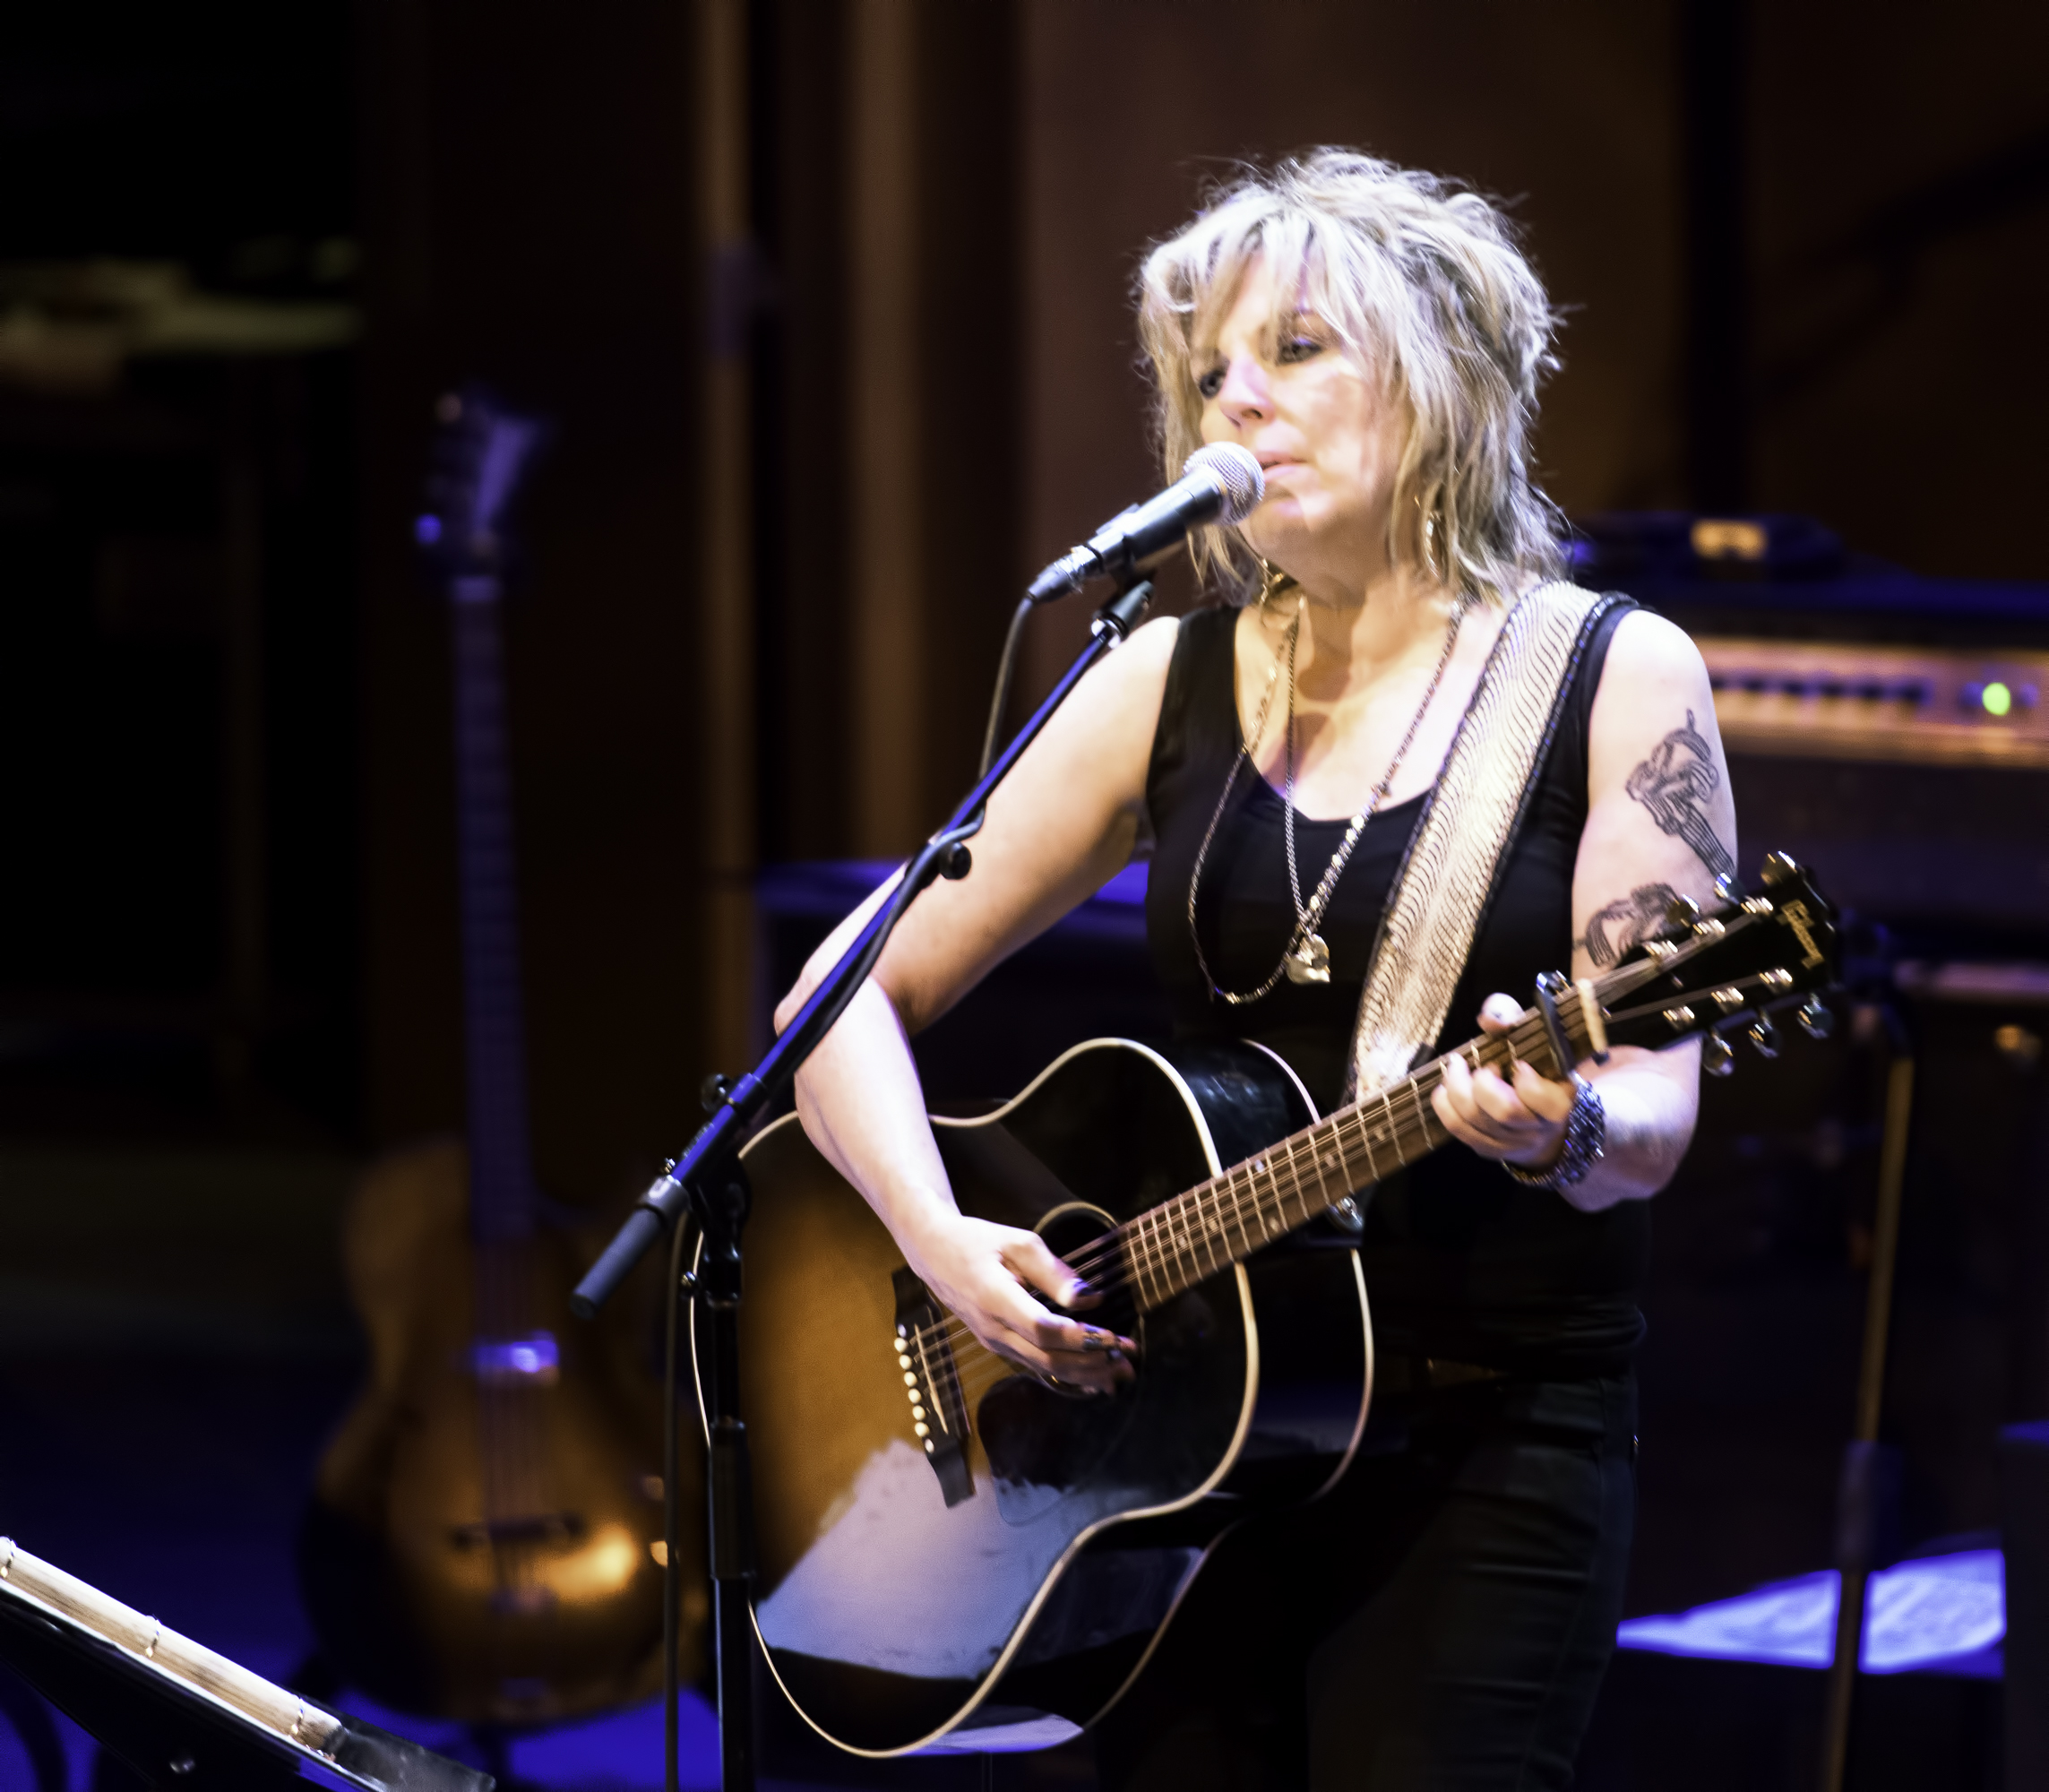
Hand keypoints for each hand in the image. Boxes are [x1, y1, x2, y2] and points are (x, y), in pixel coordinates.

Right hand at [900, 1206, 1135, 1395]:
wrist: (934, 1253)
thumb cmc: (979, 1242)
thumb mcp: (1018, 1243)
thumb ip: (1055, 1272)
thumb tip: (1090, 1299)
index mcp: (996, 1298)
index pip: (1044, 1330)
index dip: (1081, 1337)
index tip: (1115, 1337)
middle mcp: (993, 1329)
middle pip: (1047, 1358)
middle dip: (1092, 1363)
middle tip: (1128, 1361)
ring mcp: (993, 1342)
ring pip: (1043, 1367)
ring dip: (1084, 1374)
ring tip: (1121, 1375)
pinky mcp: (997, 1345)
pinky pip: (1034, 1365)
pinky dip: (1066, 1373)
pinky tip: (1093, 1378)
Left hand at [1431, 992, 1578, 1168]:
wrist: (1539, 1113)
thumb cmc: (1534, 1064)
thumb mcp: (1531, 1033)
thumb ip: (1511, 1015)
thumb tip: (1490, 1020)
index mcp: (1559, 1102)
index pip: (1546, 1101)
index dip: (1528, 1082)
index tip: (1519, 1064)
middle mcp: (1537, 1127)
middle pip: (1505, 1112)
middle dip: (1484, 1083)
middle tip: (1484, 1066)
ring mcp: (1511, 1144)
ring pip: (1476, 1122)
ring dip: (1457, 1090)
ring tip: (1458, 1070)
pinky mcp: (1488, 1149)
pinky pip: (1459, 1131)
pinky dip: (1445, 1106)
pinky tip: (1446, 1088)